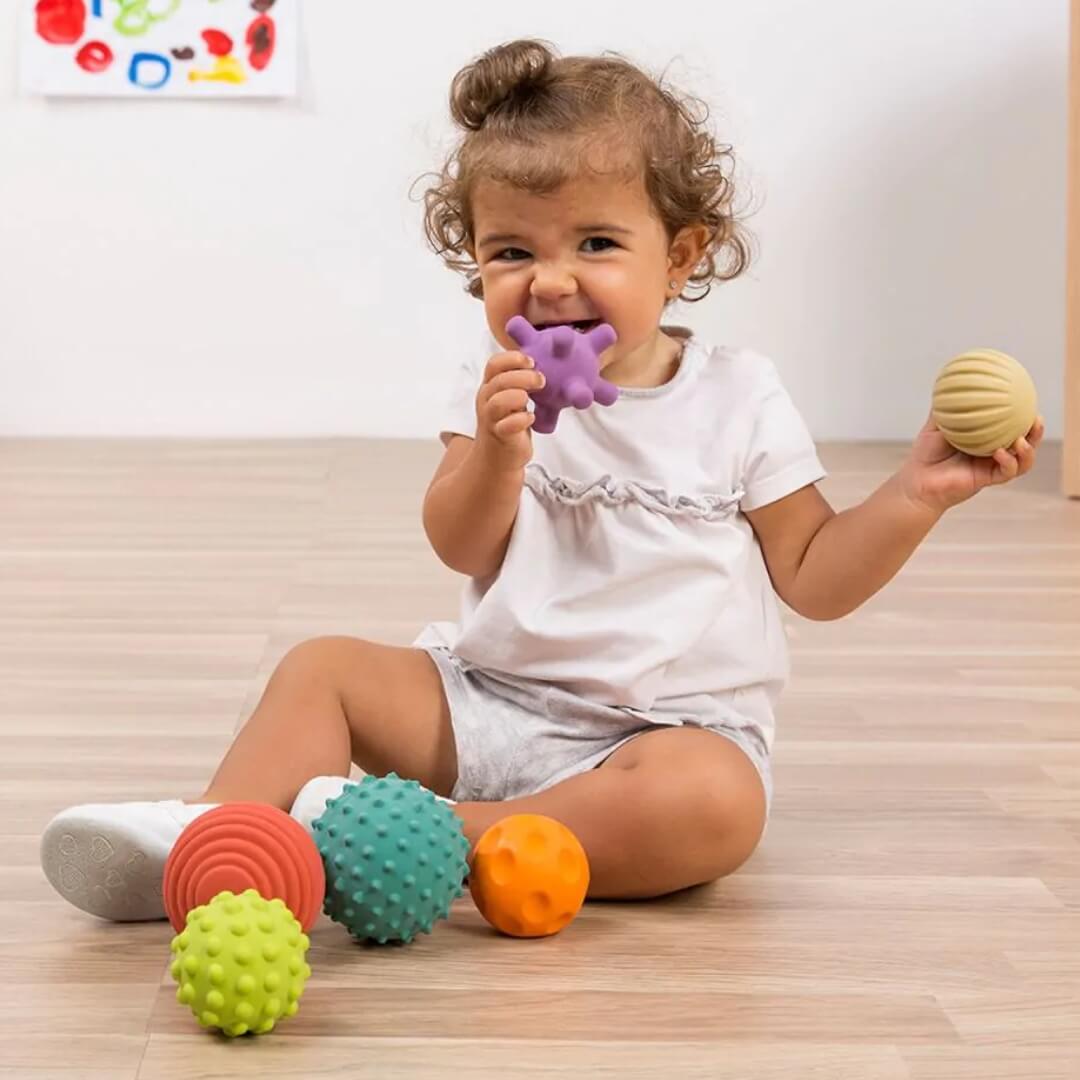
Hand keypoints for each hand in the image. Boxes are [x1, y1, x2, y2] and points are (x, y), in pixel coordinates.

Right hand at [473, 350, 545, 471]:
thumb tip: (539, 364)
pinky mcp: (500, 436)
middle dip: (524, 377)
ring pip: (498, 402)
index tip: (530, 362)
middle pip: (499, 380)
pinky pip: (507, 425)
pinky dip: (521, 420)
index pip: (494, 364)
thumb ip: (518, 382)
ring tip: (531, 400)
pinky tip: (530, 418)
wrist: (497, 458)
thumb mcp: (510, 397)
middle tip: (541, 381)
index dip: (513, 359)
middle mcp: (486, 400)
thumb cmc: (507, 424)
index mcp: (490, 387)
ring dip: (519, 396)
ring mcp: (491, 419)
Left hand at [898, 410, 1044, 514]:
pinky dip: (1008, 462)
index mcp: (986, 439)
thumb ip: (943, 408)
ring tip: (1021, 439)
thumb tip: (945, 383)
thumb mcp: (935, 425)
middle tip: (1036, 419)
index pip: (1012, 426)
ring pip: (1023, 461)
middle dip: (1036, 432)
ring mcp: (992, 467)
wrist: (917, 480)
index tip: (1029, 402)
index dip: (1024, 416)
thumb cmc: (926, 454)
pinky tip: (1000, 453)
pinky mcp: (987, 480)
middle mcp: (993, 453)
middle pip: (1025, 443)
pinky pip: (1006, 472)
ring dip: (1027, 450)